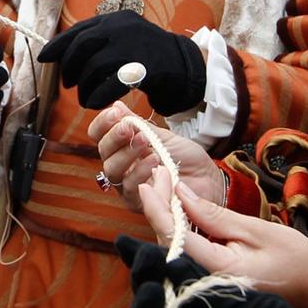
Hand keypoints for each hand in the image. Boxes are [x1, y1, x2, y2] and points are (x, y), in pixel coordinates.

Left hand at [38, 12, 207, 115]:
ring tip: (82, 98)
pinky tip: (94, 104)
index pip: (79, 30)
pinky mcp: (144, 69)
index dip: (58, 45)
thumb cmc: (148, 55)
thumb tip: (65, 53)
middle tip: (66, 83)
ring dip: (83, 87)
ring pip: (93, 67)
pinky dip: (96, 97)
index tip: (44, 58)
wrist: (184, 65)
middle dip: (68, 67)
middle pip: (82, 46)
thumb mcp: (125, 37)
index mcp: (115, 19)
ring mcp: (133, 47)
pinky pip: (110, 85)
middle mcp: (122, 29)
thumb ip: (100, 40)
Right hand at [90, 103, 221, 199]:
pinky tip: (153, 160)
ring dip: (127, 152)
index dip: (103, 123)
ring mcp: (127, 184)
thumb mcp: (162, 136)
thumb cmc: (186, 158)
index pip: (99, 134)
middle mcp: (121, 165)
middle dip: (114, 136)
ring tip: (145, 141)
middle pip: (103, 151)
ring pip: (112, 169)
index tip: (115, 113)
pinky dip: (140, 171)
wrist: (208, 178)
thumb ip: (138, 124)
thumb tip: (117, 105)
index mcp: (123, 147)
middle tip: (128, 127)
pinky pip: (129, 187)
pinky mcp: (138, 202)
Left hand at [137, 174, 307, 307]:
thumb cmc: (294, 259)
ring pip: (173, 251)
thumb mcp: (255, 229)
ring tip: (164, 187)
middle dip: (160, 208)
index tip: (150, 183)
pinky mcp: (209, 284)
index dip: (158, 208)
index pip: (175, 237)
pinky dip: (179, 233)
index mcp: (217, 270)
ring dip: (167, 219)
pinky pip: (185, 257)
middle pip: (168, 244)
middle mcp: (204, 283)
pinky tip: (178, 211)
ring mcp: (205, 287)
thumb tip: (181, 192)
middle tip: (159, 176)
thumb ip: (214, 215)